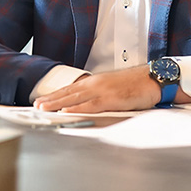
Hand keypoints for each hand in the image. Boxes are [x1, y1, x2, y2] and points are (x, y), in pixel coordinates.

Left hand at [34, 66, 160, 112]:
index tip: (43, 100)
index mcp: (95, 82)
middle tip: (36, 105)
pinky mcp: (112, 99)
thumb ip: (100, 95)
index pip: (71, 89)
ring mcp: (102, 91)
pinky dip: (77, 108)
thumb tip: (89, 103)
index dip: (55, 95)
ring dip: (57, 104)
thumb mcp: (113, 87)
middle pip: (68, 93)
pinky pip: (91, 105)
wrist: (154, 78)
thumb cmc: (136, 84)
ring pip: (75, 98)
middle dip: (51, 99)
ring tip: (43, 108)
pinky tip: (66, 111)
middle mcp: (95, 84)